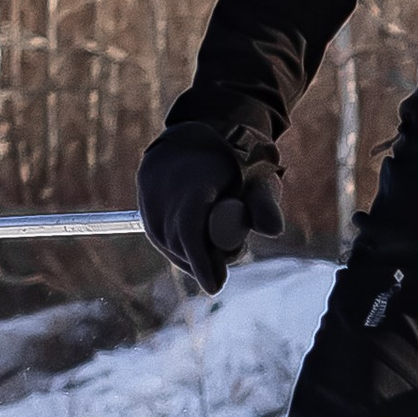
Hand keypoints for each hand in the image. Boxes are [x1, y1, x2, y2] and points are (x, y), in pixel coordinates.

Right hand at [137, 125, 284, 294]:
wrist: (206, 129)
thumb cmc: (240, 159)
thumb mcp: (259, 178)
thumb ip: (265, 205)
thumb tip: (274, 231)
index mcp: (194, 183)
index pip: (191, 232)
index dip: (202, 262)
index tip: (215, 287)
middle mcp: (165, 188)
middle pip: (179, 243)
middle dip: (203, 259)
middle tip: (235, 251)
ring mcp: (149, 192)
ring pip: (165, 240)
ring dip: (188, 252)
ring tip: (216, 236)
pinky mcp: (143, 197)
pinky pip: (156, 232)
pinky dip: (175, 242)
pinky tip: (195, 240)